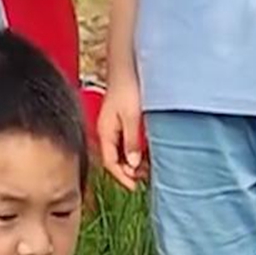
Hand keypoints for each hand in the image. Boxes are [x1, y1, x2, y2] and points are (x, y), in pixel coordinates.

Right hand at [96, 76, 146, 190]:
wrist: (127, 68)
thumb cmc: (128, 88)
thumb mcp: (132, 117)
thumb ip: (132, 141)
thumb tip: (133, 165)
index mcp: (105, 132)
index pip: (110, 163)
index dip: (123, 177)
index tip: (136, 186)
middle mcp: (106, 132)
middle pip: (115, 161)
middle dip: (130, 172)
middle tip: (147, 178)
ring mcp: (113, 128)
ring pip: (122, 154)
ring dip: (134, 164)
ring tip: (150, 169)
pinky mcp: (121, 123)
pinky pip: (126, 144)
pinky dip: (136, 153)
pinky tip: (147, 155)